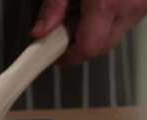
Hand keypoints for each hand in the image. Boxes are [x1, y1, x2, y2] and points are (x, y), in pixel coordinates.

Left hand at [31, 0, 146, 64]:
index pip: (86, 50)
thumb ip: (52, 8)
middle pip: (101, 47)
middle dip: (79, 45)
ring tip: (84, 9)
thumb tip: (39, 33)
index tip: (54, 56)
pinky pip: (126, 22)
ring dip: (96, 32)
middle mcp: (130, 7)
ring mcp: (143, 6)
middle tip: (63, 31)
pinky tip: (100, 4)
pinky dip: (110, 19)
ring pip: (114, 36)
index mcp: (106, 4)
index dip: (68, 57)